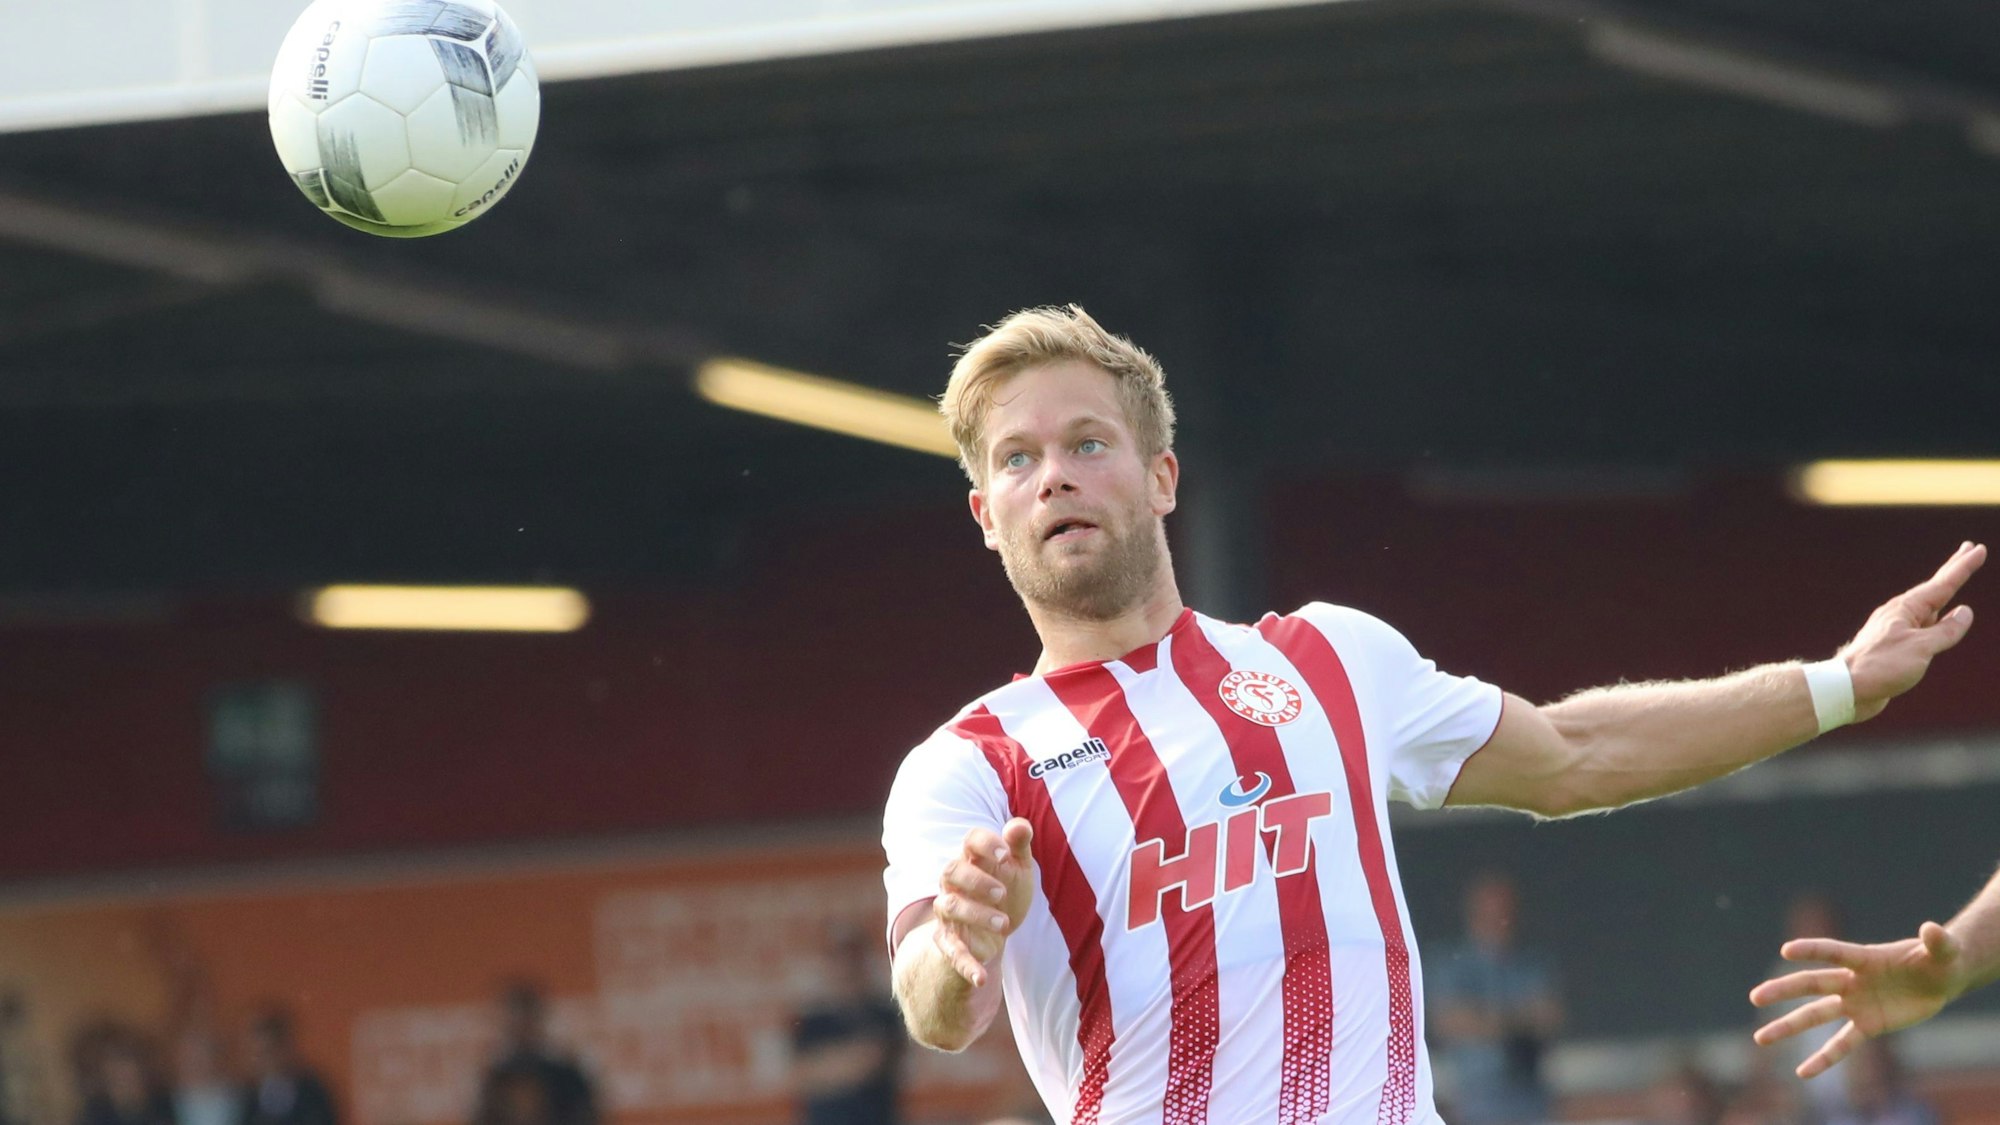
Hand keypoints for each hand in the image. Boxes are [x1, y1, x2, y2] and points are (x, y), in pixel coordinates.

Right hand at [931, 818, 1035, 988]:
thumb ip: (1018, 846)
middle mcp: (954, 884)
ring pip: (948, 907)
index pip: (969, 841)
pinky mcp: (950, 942)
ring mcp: (949, 913)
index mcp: (973, 859)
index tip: (1005, 853)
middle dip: (975, 880)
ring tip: (1005, 924)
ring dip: (975, 915)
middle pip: (950, 871)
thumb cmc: (1005, 890)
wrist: (993, 931)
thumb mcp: (1017, 869)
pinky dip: (966, 966)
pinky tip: (982, 979)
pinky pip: (952, 953)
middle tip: (1003, 893)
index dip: (985, 844)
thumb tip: (1019, 824)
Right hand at [1749, 922, 1966, 1076]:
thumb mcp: (1944, 949)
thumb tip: (1933, 928)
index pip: (1834, 953)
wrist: (1939, 979)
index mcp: (1865, 958)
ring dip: (1788, 1026)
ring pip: (1815, 1016)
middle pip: (1812, 985)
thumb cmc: (1940, 958)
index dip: (1812, 951)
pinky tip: (1802, 1073)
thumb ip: (1938, 940)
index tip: (1786, 950)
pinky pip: (1841, 1045)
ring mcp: (1855, 1004)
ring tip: (1760, 1038)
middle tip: (1756, 997)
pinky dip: (1823, 1059)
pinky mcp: (1867, 1026)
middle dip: (1784, 991)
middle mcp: (1852, 981)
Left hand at [1841, 542, 1982, 721]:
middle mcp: (1901, 614)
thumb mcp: (1921, 648)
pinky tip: (1937, 618)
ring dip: (1944, 591)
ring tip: (1954, 578)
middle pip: (1934, 588)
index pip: (1943, 584)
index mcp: (1906, 609)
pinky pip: (1922, 625)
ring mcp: (1896, 628)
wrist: (1846, 688)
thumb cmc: (1881, 666)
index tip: (1978, 549)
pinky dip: (1936, 616)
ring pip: (1929, 606)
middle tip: (1969, 548)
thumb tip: (1964, 612)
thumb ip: (1946, 630)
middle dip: (1953, 568)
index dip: (1963, 567)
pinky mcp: (1893, 644)